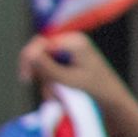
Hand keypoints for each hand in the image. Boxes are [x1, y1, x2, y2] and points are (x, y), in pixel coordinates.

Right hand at [18, 31, 136, 128]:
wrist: (112, 94)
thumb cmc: (95, 88)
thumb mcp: (69, 80)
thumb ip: (49, 68)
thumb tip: (28, 54)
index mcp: (75, 42)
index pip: (42, 43)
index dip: (29, 57)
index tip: (25, 77)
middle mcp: (71, 39)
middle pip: (41, 50)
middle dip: (37, 70)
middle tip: (28, 82)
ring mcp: (69, 46)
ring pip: (44, 60)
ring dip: (45, 78)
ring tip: (53, 96)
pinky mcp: (68, 55)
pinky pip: (51, 64)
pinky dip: (50, 79)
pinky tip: (54, 94)